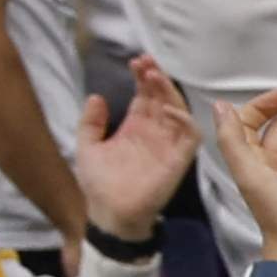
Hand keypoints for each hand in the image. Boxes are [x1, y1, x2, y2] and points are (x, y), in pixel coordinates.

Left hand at [81, 61, 200, 244]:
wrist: (108, 214)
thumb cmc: (99, 183)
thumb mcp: (87, 146)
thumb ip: (90, 122)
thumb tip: (95, 95)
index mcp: (134, 127)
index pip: (143, 95)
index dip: (142, 78)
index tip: (135, 61)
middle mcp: (154, 132)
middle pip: (161, 98)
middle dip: (156, 78)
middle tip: (147, 62)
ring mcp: (167, 144)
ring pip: (178, 111)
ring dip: (169, 93)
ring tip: (154, 77)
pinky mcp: (178, 159)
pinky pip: (190, 136)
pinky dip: (183, 120)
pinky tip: (166, 109)